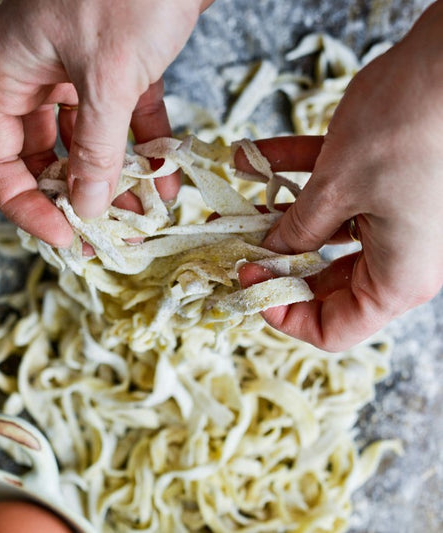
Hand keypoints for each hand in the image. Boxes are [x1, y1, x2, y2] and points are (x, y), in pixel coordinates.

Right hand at [0, 0, 212, 246]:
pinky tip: (166, 180)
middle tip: (101, 234)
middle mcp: (39, 74)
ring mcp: (82, 72)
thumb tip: (88, 205)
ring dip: (113, 181)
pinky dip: (145, 152)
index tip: (62, 235)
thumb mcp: (109, 74)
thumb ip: (97, 147)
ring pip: (88, 144)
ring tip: (140, 215)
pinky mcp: (124, 69)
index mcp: (9, 70)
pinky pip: (128, 123)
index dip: (22, 202)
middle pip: (42, 155)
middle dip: (71, 197)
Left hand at [237, 1, 442, 350]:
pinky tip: (251, 158)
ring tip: (230, 207)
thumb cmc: (409, 129)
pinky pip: (331, 192)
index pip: (335, 329)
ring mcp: (389, 220)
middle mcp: (396, 257)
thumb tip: (267, 254)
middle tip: (232, 248)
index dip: (286, 316)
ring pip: (321, 235)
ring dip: (275, 219)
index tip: (250, 284)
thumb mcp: (337, 189)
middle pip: (323, 283)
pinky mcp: (379, 186)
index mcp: (397, 279)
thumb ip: (299, 230)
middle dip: (272, 264)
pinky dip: (293, 178)